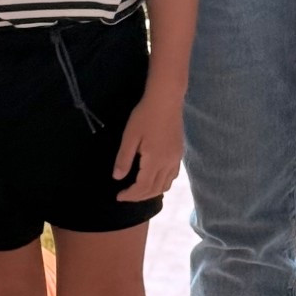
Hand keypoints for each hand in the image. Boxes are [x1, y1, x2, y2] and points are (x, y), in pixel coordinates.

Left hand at [114, 83, 183, 199]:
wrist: (166, 99)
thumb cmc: (145, 115)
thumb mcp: (130, 136)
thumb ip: (124, 158)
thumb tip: (117, 177)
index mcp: (155, 161)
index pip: (142, 187)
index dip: (130, 195)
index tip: (119, 196)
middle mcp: (168, 163)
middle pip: (155, 189)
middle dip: (139, 196)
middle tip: (126, 196)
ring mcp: (176, 158)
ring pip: (166, 185)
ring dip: (152, 192)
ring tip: (138, 191)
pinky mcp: (179, 152)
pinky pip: (172, 176)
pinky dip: (163, 183)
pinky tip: (154, 179)